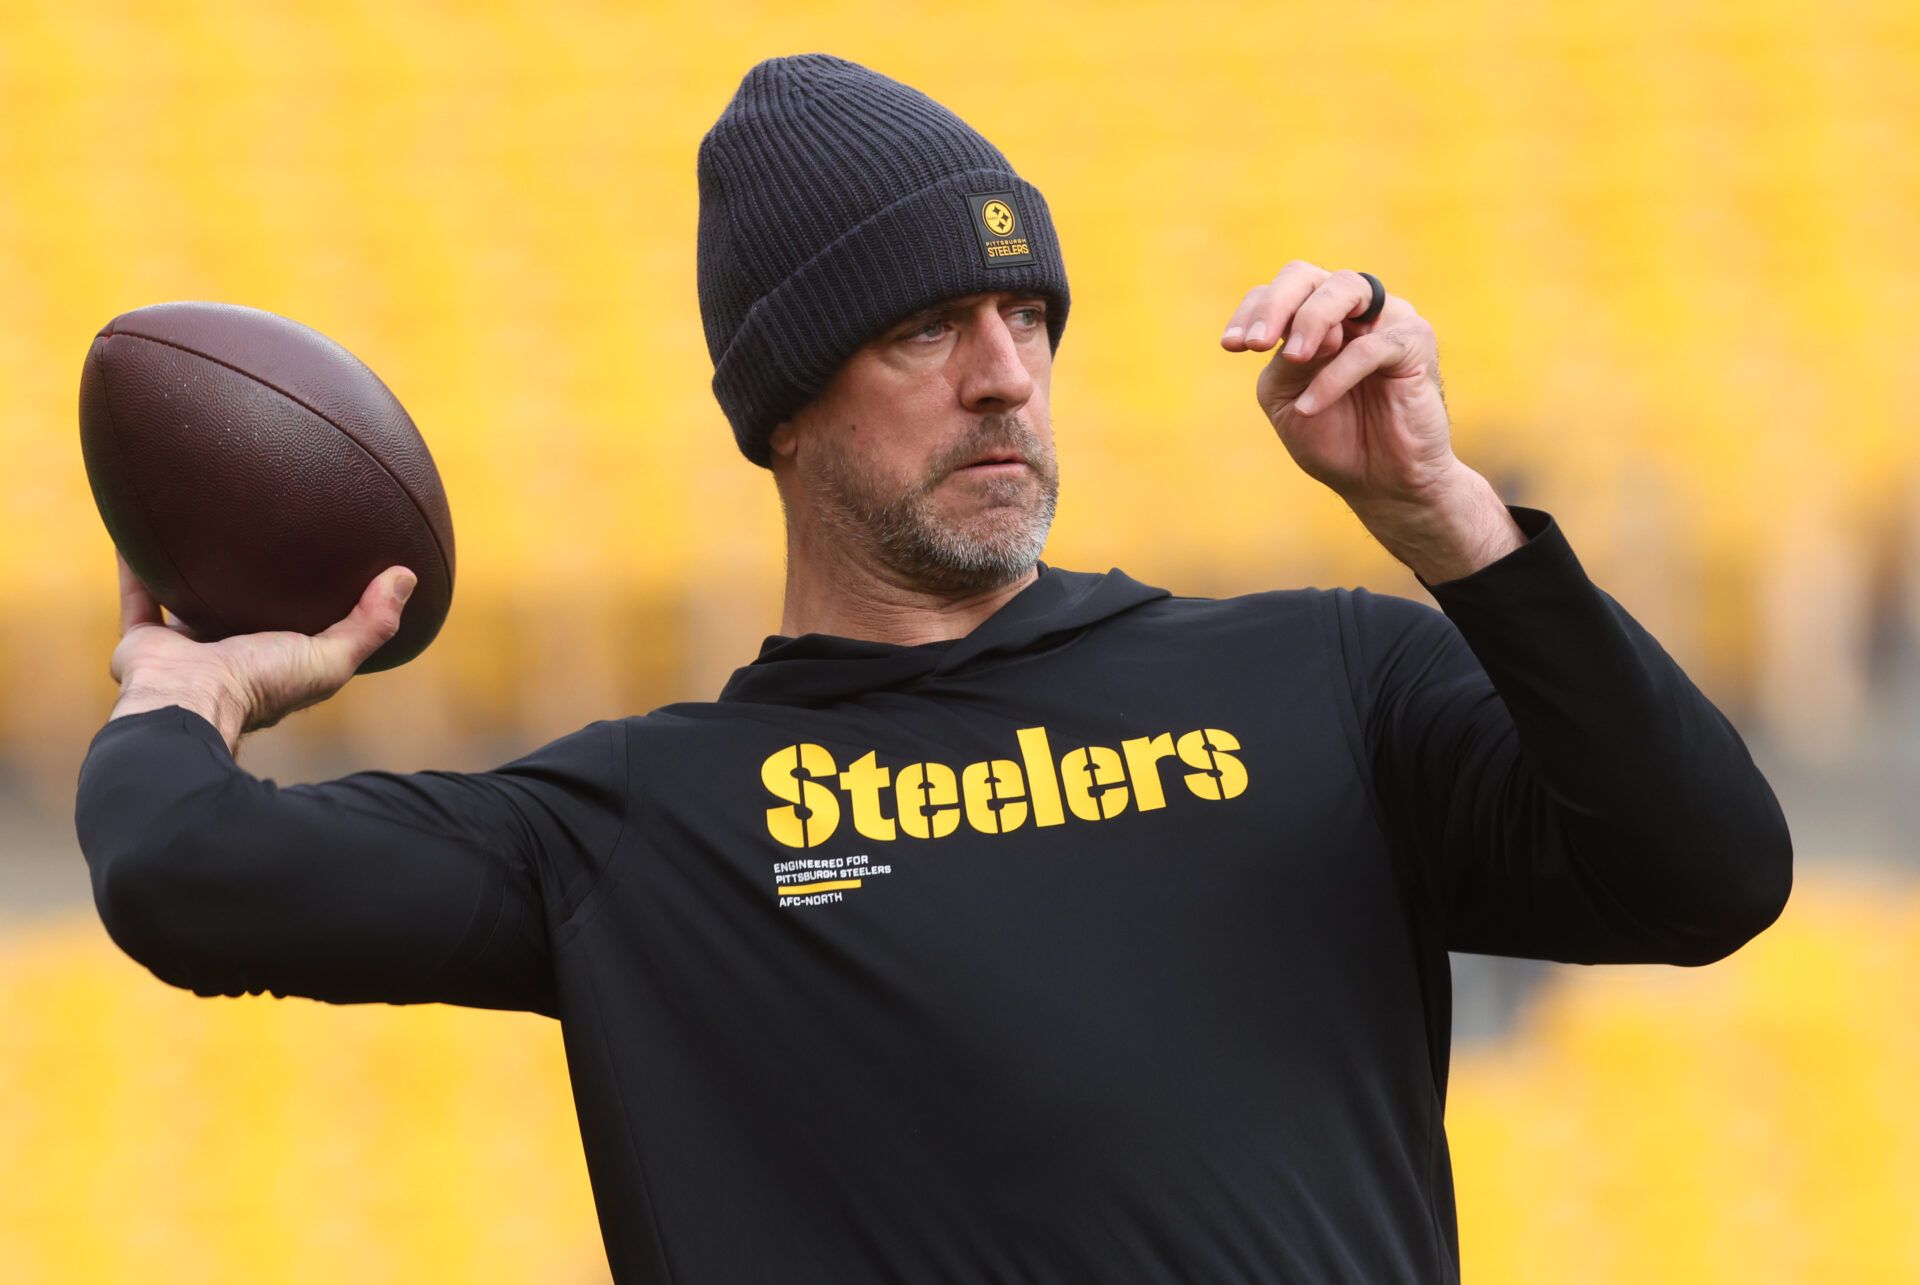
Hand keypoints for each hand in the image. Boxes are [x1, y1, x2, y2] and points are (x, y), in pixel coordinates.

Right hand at [111, 550, 416, 743]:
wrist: (188, 702)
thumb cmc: (261, 686)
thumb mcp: (330, 658)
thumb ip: (370, 624)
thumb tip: (407, 577)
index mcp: (270, 668)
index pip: (296, 636)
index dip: (311, 607)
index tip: (328, 569)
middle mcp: (226, 660)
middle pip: (238, 617)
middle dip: (248, 588)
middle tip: (263, 540)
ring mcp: (183, 653)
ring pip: (186, 605)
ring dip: (191, 573)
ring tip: (202, 528)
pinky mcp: (143, 644)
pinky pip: (138, 595)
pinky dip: (137, 565)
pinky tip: (142, 524)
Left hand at [1221, 261, 1454, 508]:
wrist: (1382, 481)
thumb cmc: (1334, 438)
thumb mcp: (1286, 399)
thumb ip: (1281, 363)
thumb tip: (1298, 335)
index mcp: (1317, 317)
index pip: (1279, 291)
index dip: (1252, 310)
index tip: (1231, 346)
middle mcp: (1352, 308)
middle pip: (1306, 275)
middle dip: (1275, 304)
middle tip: (1255, 344)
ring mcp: (1387, 318)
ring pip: (1345, 288)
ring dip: (1310, 320)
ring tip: (1291, 359)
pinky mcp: (1415, 341)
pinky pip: (1371, 346)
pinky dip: (1335, 374)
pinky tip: (1310, 406)